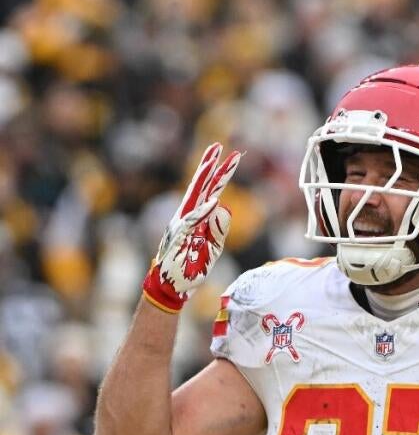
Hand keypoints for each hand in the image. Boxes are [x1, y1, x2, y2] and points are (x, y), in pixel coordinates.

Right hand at [142, 143, 241, 312]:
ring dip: (206, 180)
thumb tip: (223, 207)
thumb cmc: (191, 268)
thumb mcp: (213, 248)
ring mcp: (182, 225)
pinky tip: (214, 200)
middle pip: (201, 187)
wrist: (172, 287)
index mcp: (196, 218)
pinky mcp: (179, 237)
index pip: (210, 191)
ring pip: (195, 197)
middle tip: (219, 147)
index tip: (230, 157)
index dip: (219, 175)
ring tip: (215, 161)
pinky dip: (203, 212)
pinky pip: (192, 222)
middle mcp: (187, 216)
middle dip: (210, 167)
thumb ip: (218, 229)